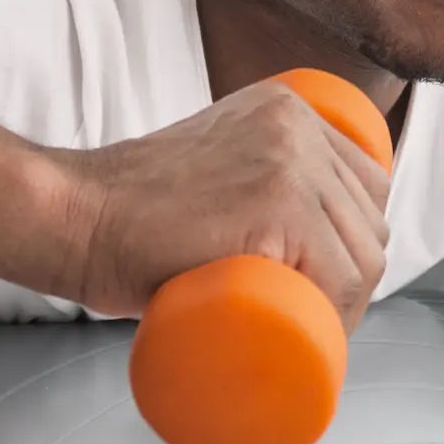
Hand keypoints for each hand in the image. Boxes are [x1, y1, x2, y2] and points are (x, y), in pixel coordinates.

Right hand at [54, 78, 392, 325]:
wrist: (74, 215)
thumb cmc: (128, 211)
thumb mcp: (210, 166)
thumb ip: (246, 177)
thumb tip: (284, 238)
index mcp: (288, 108)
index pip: (364, 183)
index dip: (357, 242)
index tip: (328, 286)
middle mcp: (297, 124)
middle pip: (369, 217)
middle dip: (358, 279)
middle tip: (319, 321)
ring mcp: (290, 160)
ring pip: (363, 250)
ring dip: (353, 304)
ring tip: (318, 335)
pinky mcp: (276, 201)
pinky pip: (339, 271)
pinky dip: (341, 313)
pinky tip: (325, 334)